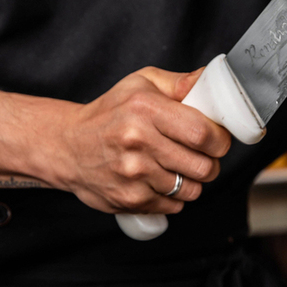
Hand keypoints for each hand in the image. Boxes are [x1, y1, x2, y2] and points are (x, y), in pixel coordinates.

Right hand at [53, 67, 231, 214]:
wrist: (67, 145)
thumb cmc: (109, 113)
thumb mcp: (141, 84)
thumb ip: (180, 83)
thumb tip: (210, 80)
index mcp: (145, 109)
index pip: (203, 134)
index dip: (220, 140)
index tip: (217, 140)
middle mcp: (138, 142)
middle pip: (203, 166)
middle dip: (211, 163)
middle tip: (201, 155)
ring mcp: (133, 175)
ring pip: (192, 189)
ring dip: (192, 181)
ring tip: (178, 168)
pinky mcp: (130, 200)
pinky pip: (174, 206)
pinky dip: (173, 197)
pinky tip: (160, 181)